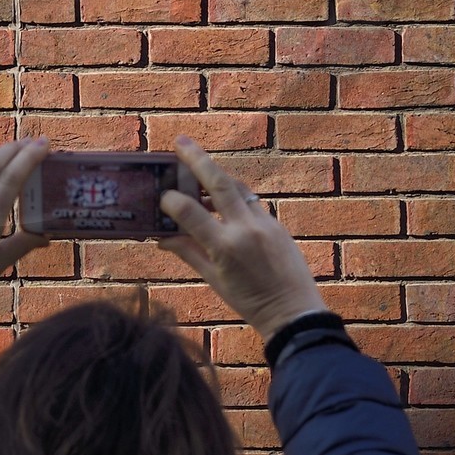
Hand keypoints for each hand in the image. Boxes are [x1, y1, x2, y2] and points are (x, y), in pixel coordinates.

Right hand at [159, 138, 325, 344]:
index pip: (190, 212)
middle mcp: (245, 229)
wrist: (293, 312)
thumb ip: (189, 253)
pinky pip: (252, 202)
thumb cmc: (249, 302)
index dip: (172, 200)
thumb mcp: (213, 280)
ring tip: (199, 169)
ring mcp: (264, 223)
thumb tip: (162, 237)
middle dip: (197, 159)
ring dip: (217, 176)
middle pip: (218, 183)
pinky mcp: (277, 223)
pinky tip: (224, 202)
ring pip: (238, 187)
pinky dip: (235, 197)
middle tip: (181, 142)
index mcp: (225, 247)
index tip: (161, 195)